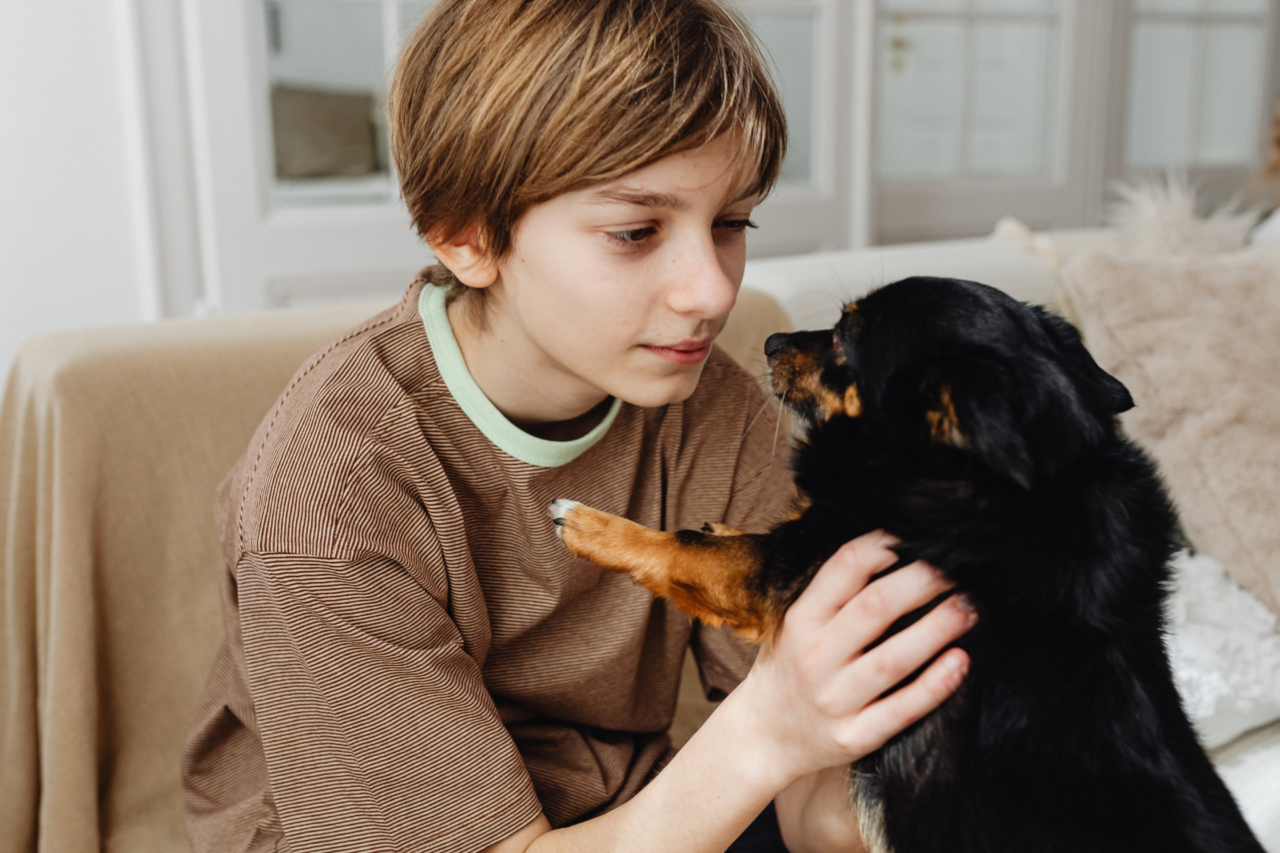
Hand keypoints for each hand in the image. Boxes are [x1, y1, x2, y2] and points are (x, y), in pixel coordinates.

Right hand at [734, 531, 974, 782]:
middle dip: (923, 581)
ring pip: (893, 660)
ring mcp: (834, 700)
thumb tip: (898, 550)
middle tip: (958, 569)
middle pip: (876, 608)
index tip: (916, 538)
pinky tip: (960, 661)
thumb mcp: (796, 623)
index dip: (884, 545)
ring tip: (969, 608)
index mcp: (802, 620)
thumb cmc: (791, 667)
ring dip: (938, 629)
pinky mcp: (854, 736)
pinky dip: (934, 685)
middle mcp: (815, 657)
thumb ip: (836, 593)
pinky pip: (901, 710)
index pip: (845, 568)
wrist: (766, 734)